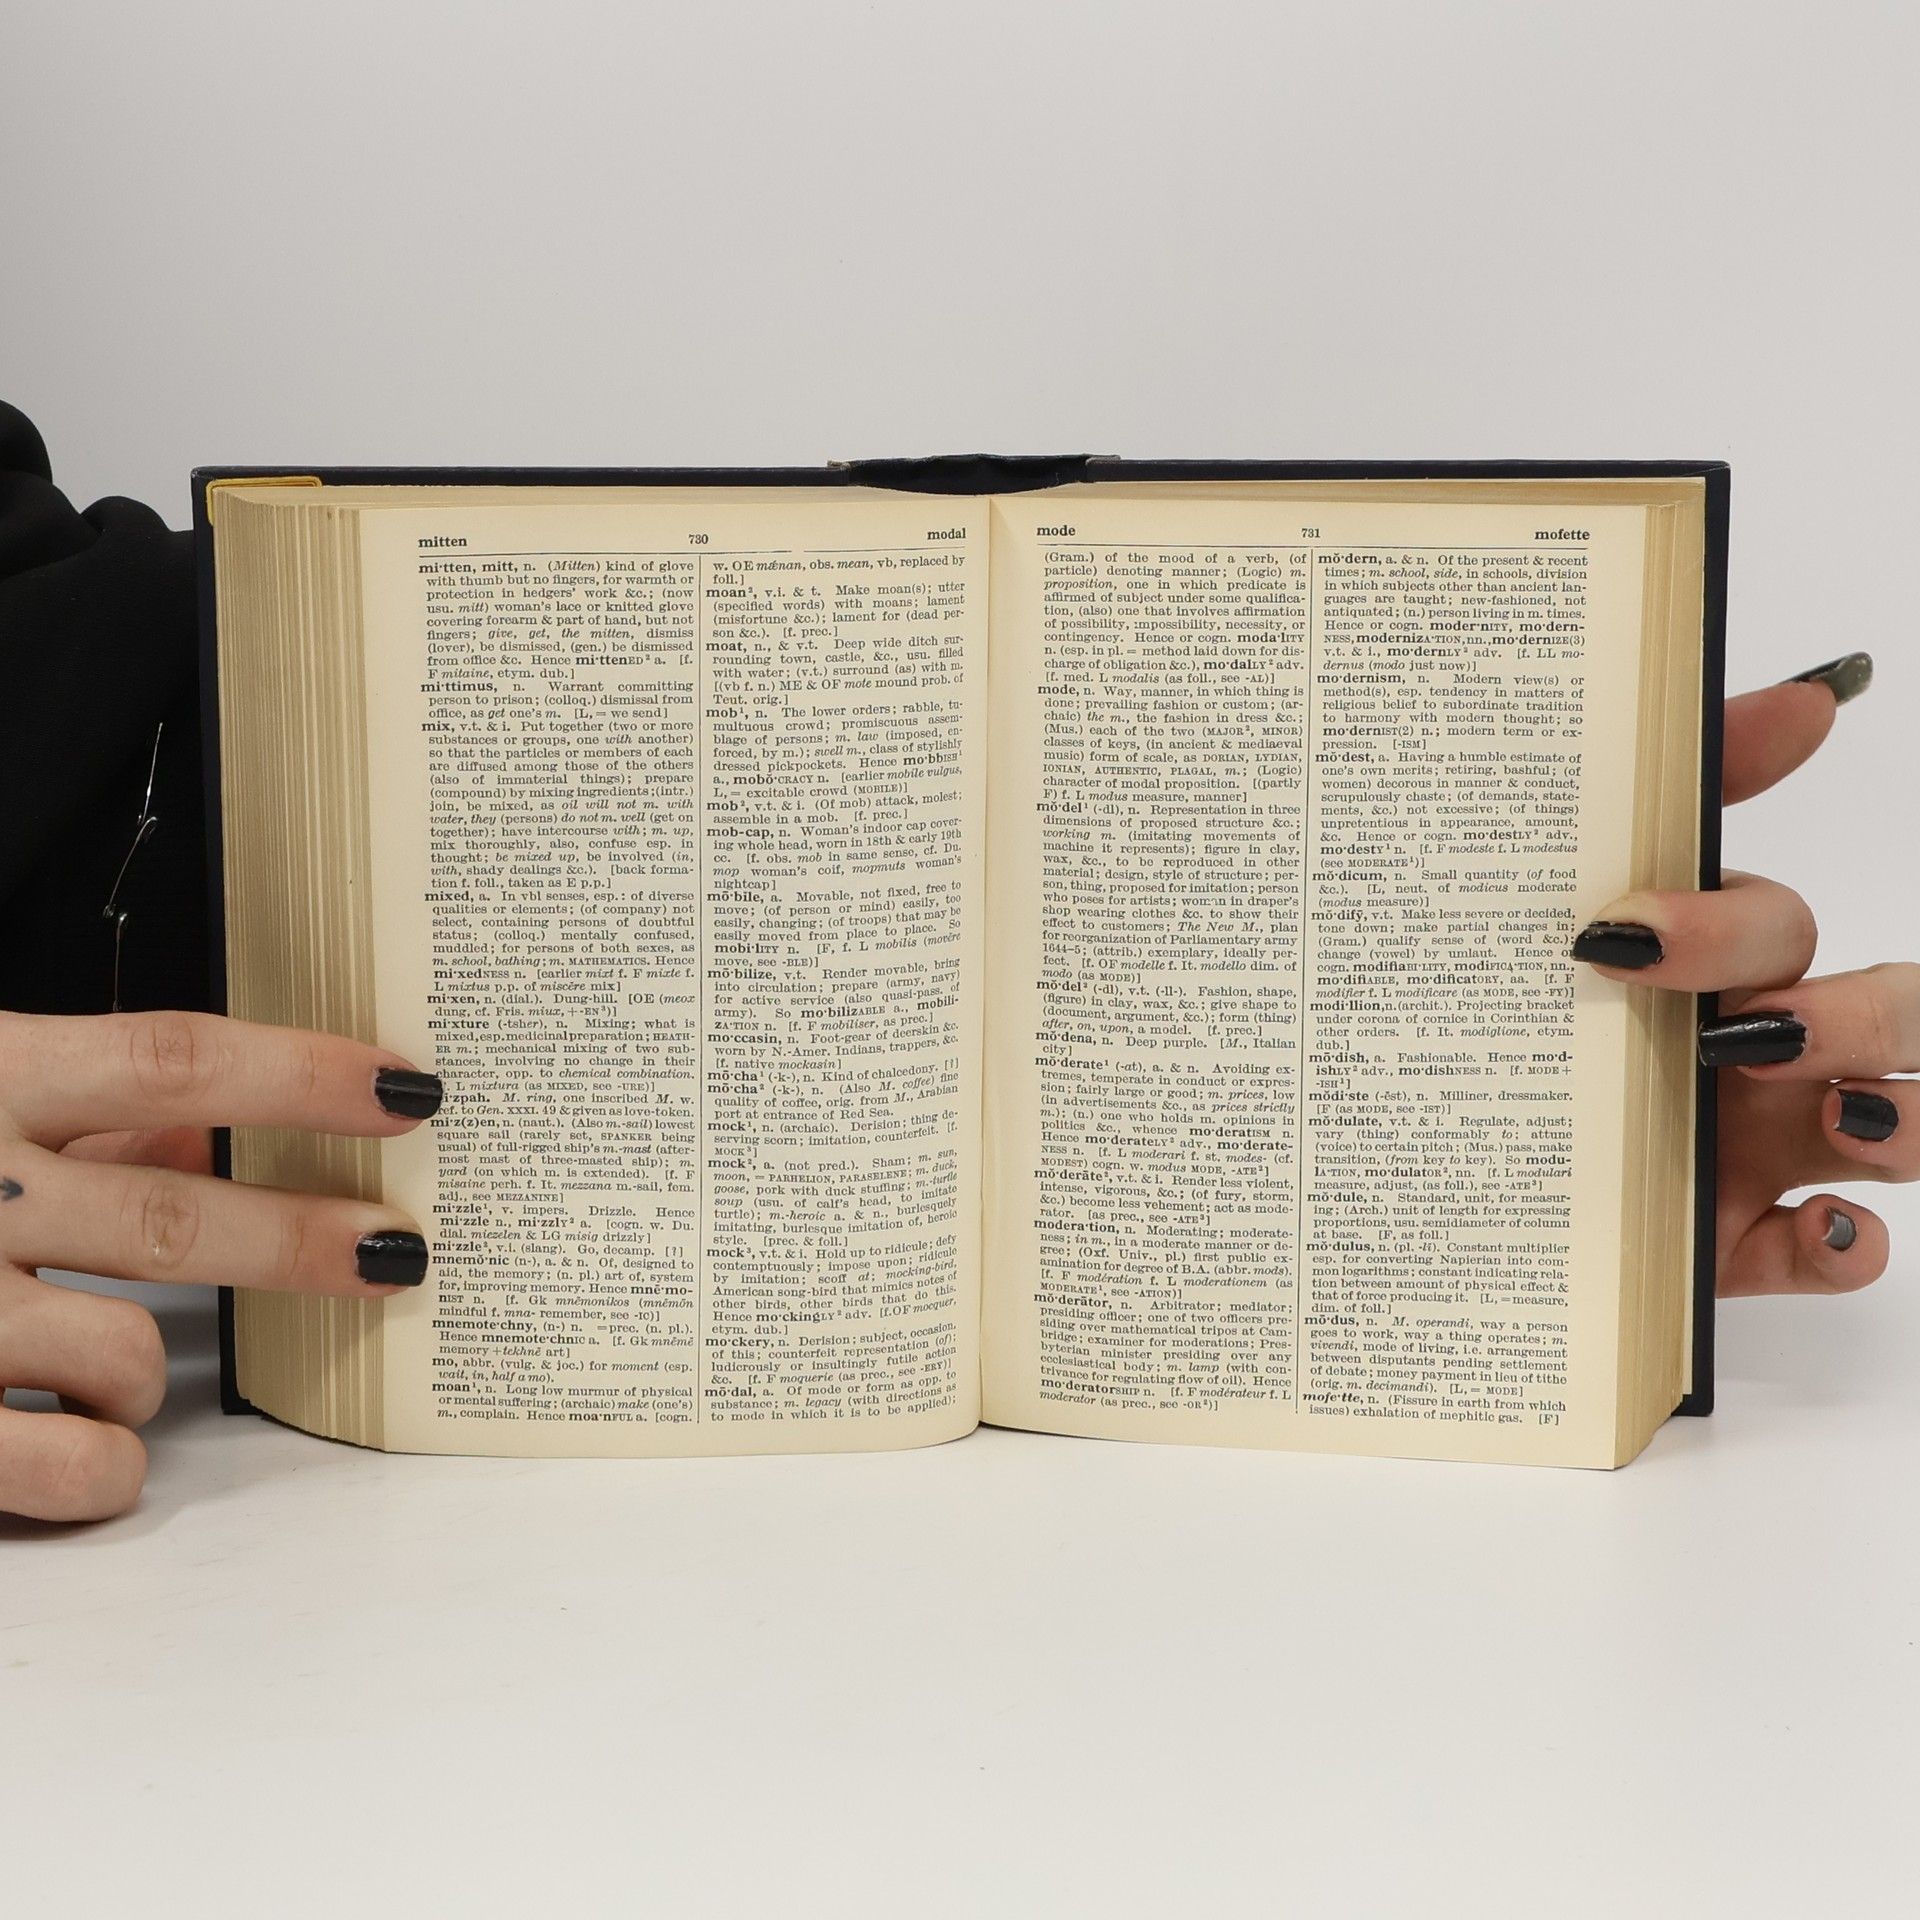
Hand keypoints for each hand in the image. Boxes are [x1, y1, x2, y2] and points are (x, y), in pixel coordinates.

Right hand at [0, 1011, 440, 1521]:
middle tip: (396, 1253)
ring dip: (152, 1369)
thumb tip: (197, 1125)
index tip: (409, 1091)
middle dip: (302, 1238)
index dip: (303, 1076)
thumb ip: (73, 1104)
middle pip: (176, 1216)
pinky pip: (68, 1468)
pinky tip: (94, 1449)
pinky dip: (108, 1466)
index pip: (174, 1063)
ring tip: (118, 1366)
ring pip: (128, 1355)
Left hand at [1574, 655, 1902, 1296]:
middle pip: (1887, 1016)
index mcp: (1714, 968)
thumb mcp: (1566, 892)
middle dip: (1857, 1017)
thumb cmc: (1514, 1008)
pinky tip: (1813, 1230)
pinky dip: (1844, 1248)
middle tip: (1750, 1036)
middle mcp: (1754, 1052)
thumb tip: (1823, 689)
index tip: (1623, 940)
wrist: (1416, 1166)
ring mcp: (1759, 1150)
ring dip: (1902, 1122)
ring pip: (1898, 1129)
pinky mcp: (1740, 1245)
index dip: (1731, 927)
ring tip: (1836, 1120)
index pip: (1779, 926)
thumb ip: (1685, 790)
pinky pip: (1834, 1252)